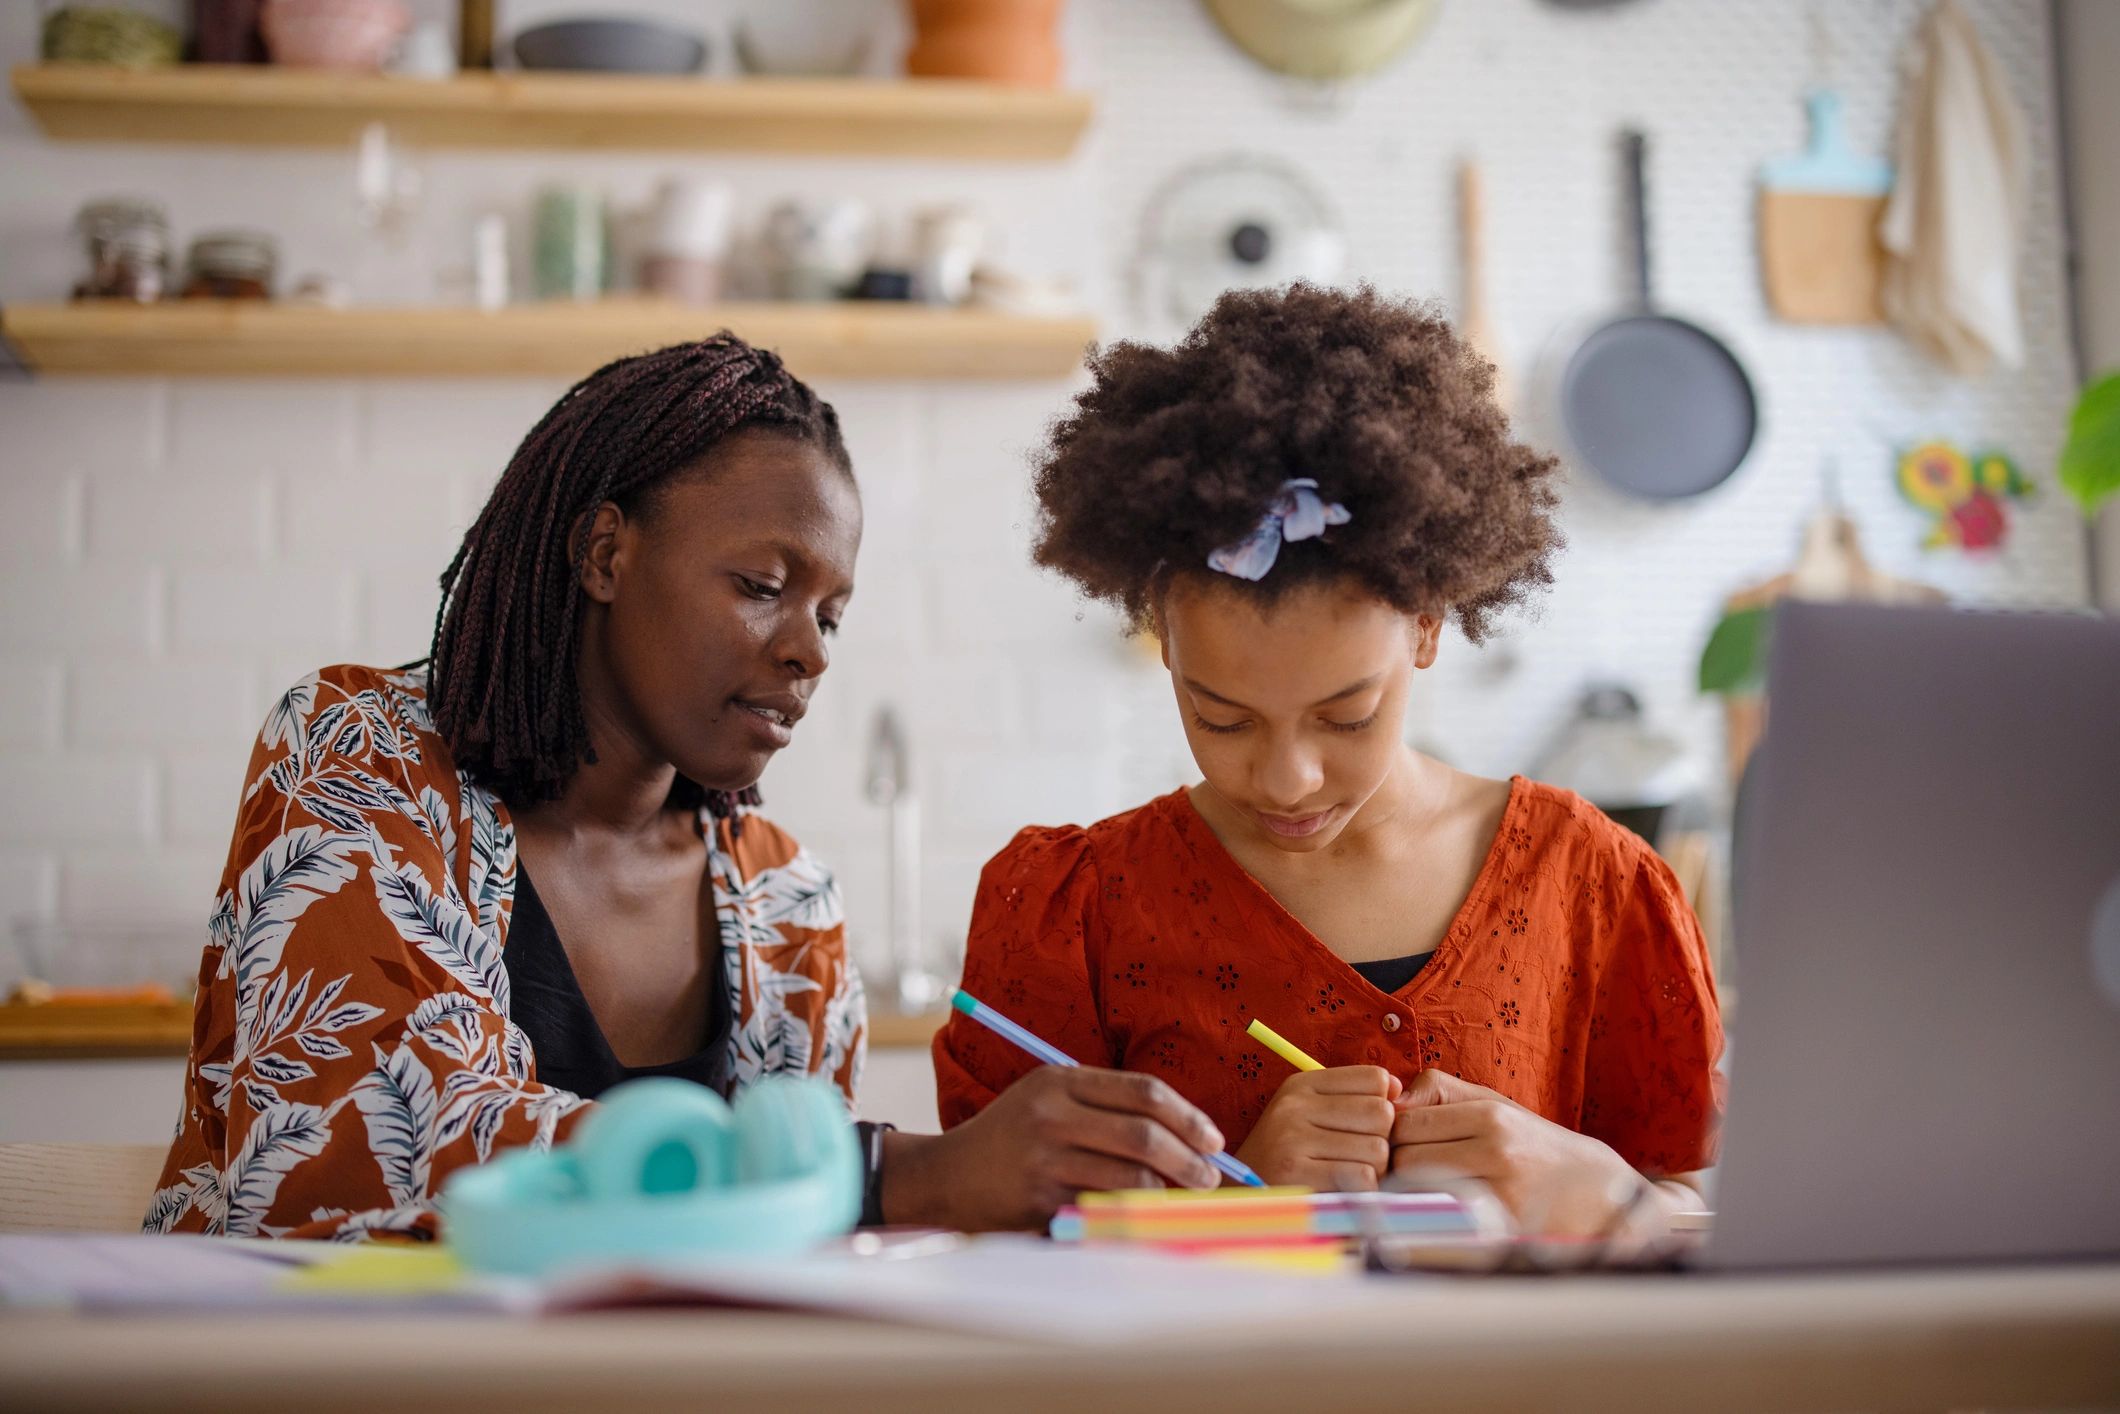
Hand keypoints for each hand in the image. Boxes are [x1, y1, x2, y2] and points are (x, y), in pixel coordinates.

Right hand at [880, 1066, 1225, 1231]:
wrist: (947, 1176)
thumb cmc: (1012, 1136)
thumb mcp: (1049, 1099)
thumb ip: (1106, 1106)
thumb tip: (1185, 1133)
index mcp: (1060, 1080)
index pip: (1144, 1091)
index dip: (1189, 1117)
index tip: (1214, 1140)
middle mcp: (1052, 1114)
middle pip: (1144, 1135)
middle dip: (1189, 1159)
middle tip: (1209, 1178)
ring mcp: (1044, 1158)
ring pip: (1131, 1176)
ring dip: (1167, 1191)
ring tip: (1180, 1198)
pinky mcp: (1040, 1200)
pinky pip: (1104, 1208)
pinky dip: (1133, 1213)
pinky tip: (1144, 1215)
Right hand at [1232, 1066, 1400, 1190]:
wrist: (1240, 1195)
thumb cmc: (1288, 1155)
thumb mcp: (1310, 1114)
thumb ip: (1353, 1098)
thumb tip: (1398, 1088)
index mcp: (1302, 1084)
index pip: (1375, 1078)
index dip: (1383, 1104)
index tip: (1366, 1124)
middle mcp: (1295, 1105)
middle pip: (1381, 1113)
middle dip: (1382, 1139)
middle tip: (1362, 1155)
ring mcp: (1293, 1138)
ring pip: (1377, 1149)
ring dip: (1375, 1169)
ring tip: (1350, 1174)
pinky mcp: (1297, 1173)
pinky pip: (1362, 1177)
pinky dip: (1363, 1189)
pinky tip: (1344, 1190)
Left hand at [1389, 1069, 1641, 1237]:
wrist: (1592, 1192)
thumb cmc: (1530, 1144)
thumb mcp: (1494, 1103)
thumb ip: (1441, 1091)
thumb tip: (1394, 1099)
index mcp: (1491, 1116)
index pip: (1406, 1123)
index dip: (1394, 1134)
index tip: (1403, 1143)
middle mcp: (1496, 1152)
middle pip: (1405, 1159)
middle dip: (1398, 1164)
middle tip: (1409, 1170)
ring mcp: (1500, 1194)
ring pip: (1418, 1193)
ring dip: (1409, 1193)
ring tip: (1423, 1190)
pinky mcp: (1502, 1231)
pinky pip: (1440, 1223)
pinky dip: (1429, 1219)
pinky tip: (1438, 1214)